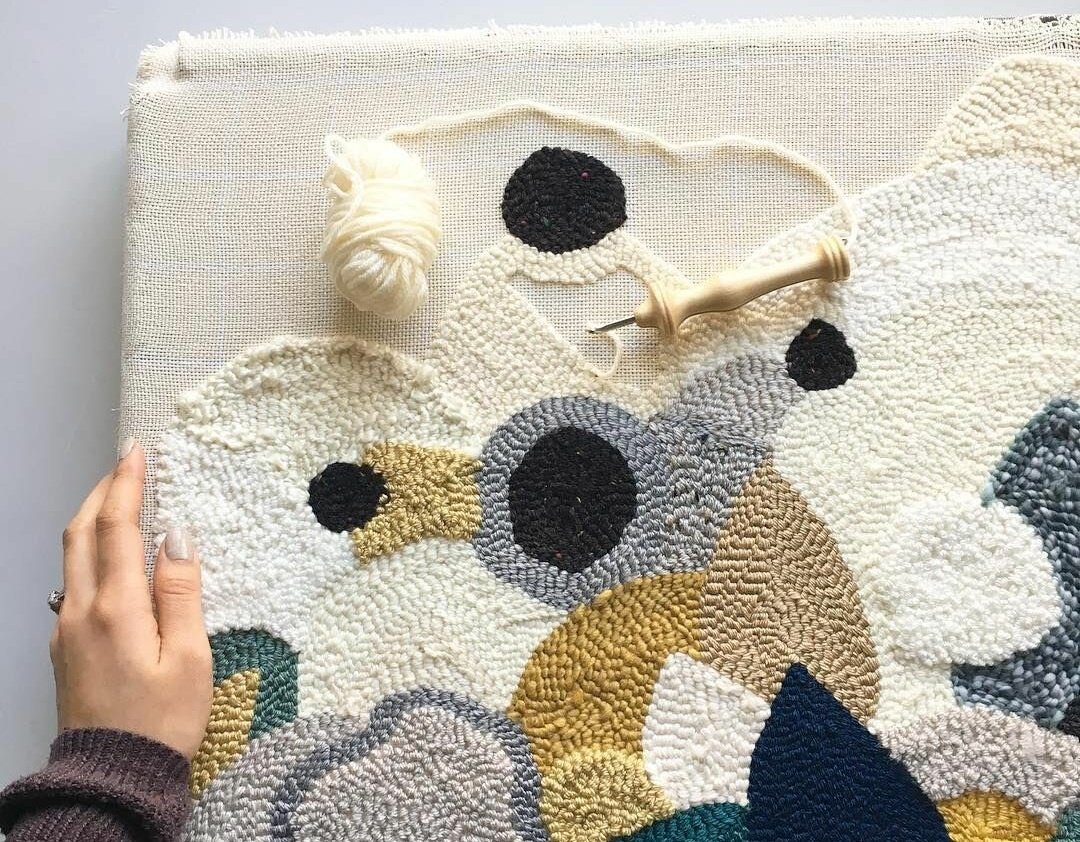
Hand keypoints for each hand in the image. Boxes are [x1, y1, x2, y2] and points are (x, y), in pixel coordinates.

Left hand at [50, 440, 211, 758]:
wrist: (112, 778)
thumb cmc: (163, 721)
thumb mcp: (189, 658)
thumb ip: (181, 592)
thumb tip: (177, 535)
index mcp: (116, 609)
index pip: (116, 530)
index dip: (125, 486)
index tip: (136, 451)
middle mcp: (80, 612)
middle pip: (79, 535)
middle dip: (100, 493)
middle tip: (125, 466)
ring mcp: (65, 631)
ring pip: (69, 558)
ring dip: (91, 521)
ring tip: (119, 501)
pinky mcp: (64, 649)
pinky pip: (72, 585)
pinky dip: (90, 554)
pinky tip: (112, 559)